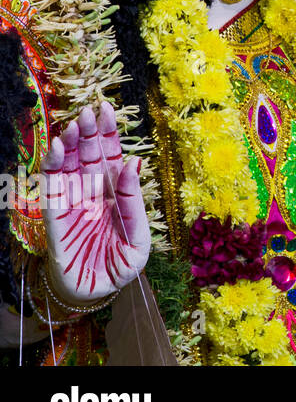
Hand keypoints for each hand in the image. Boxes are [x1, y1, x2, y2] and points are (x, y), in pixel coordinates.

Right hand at [40, 102, 149, 305]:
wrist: (94, 293)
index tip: (107, 108)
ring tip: (75, 125)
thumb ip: (134, 202)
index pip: (112, 156)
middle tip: (91, 112)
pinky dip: (52, 166)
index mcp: (116, 193)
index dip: (109, 134)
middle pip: (89, 155)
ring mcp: (72, 201)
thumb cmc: (119, 265)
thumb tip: (133, 163)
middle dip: (90, 132)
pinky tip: (56, 149)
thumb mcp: (138, 238)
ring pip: (68, 165)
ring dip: (70, 144)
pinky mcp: (54, 215)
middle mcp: (93, 192)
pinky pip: (51, 186)